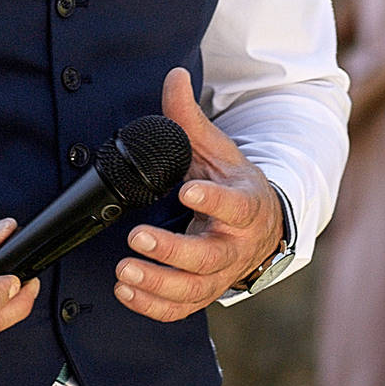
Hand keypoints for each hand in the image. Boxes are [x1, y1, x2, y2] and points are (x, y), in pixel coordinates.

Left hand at [112, 69, 284, 321]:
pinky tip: (126, 291)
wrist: (260, 226)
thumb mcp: (216, 148)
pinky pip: (181, 309)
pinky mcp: (204, 293)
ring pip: (194, 290)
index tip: (186, 190)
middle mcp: (236, 245)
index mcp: (246, 205)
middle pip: (208, 257)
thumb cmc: (232, 183)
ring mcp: (221, 274)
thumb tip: (174, 76)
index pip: (235, 205)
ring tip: (124, 271)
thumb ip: (190, 116)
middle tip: (136, 237)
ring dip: (157, 284)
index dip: (213, 201)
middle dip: (172, 251)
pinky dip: (153, 306)